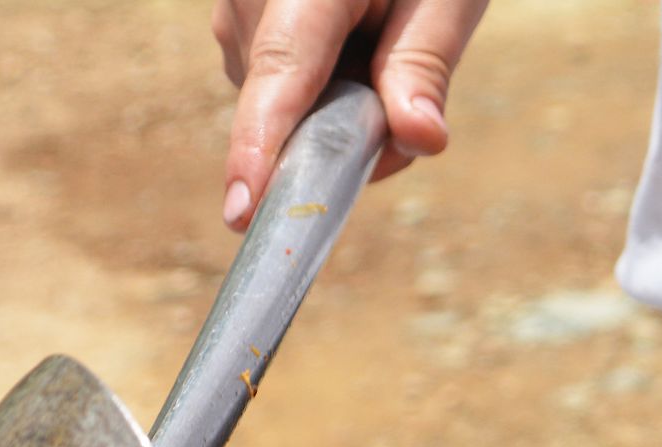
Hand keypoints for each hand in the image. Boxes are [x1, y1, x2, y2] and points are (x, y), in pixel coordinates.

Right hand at [212, 0, 489, 228]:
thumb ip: (425, 65)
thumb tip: (419, 139)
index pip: (281, 74)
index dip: (262, 147)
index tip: (243, 212)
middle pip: (292, 109)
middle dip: (352, 134)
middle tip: (410, 111)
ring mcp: (235, 14)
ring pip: (286, 110)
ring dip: (339, 114)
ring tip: (381, 58)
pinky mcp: (238, 31)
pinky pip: (282, 94)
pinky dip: (323, 97)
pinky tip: (353, 55)